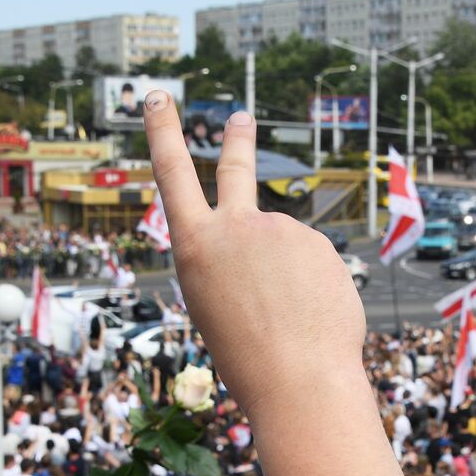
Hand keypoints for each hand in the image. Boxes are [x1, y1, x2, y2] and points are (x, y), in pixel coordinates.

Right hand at [142, 93, 363, 422]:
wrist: (298, 379)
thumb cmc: (248, 357)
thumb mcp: (215, 306)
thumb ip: (235, 265)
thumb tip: (278, 251)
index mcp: (195, 245)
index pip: (171, 173)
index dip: (162, 131)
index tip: (156, 97)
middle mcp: (236, 225)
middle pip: (234, 168)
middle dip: (236, 141)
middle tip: (241, 116)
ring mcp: (281, 229)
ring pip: (284, 249)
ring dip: (289, 278)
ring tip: (288, 319)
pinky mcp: (319, 243)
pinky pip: (313, 264)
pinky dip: (313, 288)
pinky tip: (311, 314)